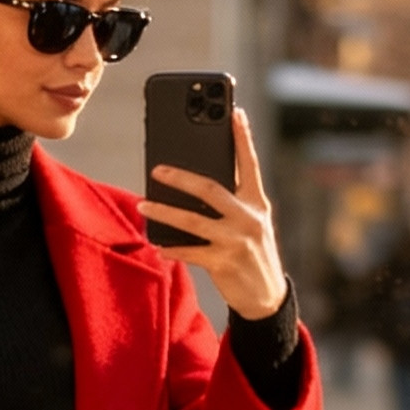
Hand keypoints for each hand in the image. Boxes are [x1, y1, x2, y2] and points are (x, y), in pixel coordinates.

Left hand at [138, 108, 287, 318]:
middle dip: (181, 178)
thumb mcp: (253, 223)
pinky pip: (190, 252)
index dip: (243, 138)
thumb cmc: (253, 253)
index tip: (234, 112)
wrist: (266, 298)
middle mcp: (248, 218)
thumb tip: (196, 184)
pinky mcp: (223, 263)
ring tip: (143, 205)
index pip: (250, 164)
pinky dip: (172, 248)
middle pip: (210, 189)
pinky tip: (158, 245)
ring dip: (164, 212)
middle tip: (157, 170)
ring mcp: (236, 241)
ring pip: (192, 221)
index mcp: (257, 203)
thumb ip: (233, 202)